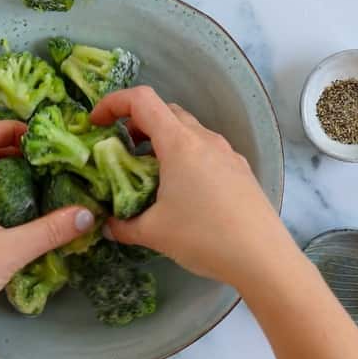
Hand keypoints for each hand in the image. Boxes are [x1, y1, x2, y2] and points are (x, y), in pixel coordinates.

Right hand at [90, 87, 295, 288]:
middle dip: (137, 123)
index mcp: (179, 144)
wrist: (261, 257)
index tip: (96, 122)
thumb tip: (107, 226)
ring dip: (162, 141)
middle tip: (120, 150)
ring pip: (188, 130)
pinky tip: (180, 190)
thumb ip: (122, 226)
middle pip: (166, 111)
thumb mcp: (152, 233)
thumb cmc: (204, 237)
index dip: (113, 103)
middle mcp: (205, 139)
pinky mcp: (239, 170)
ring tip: (147, 173)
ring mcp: (226, 153)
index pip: (142, 100)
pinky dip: (184, 157)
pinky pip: (205, 150)